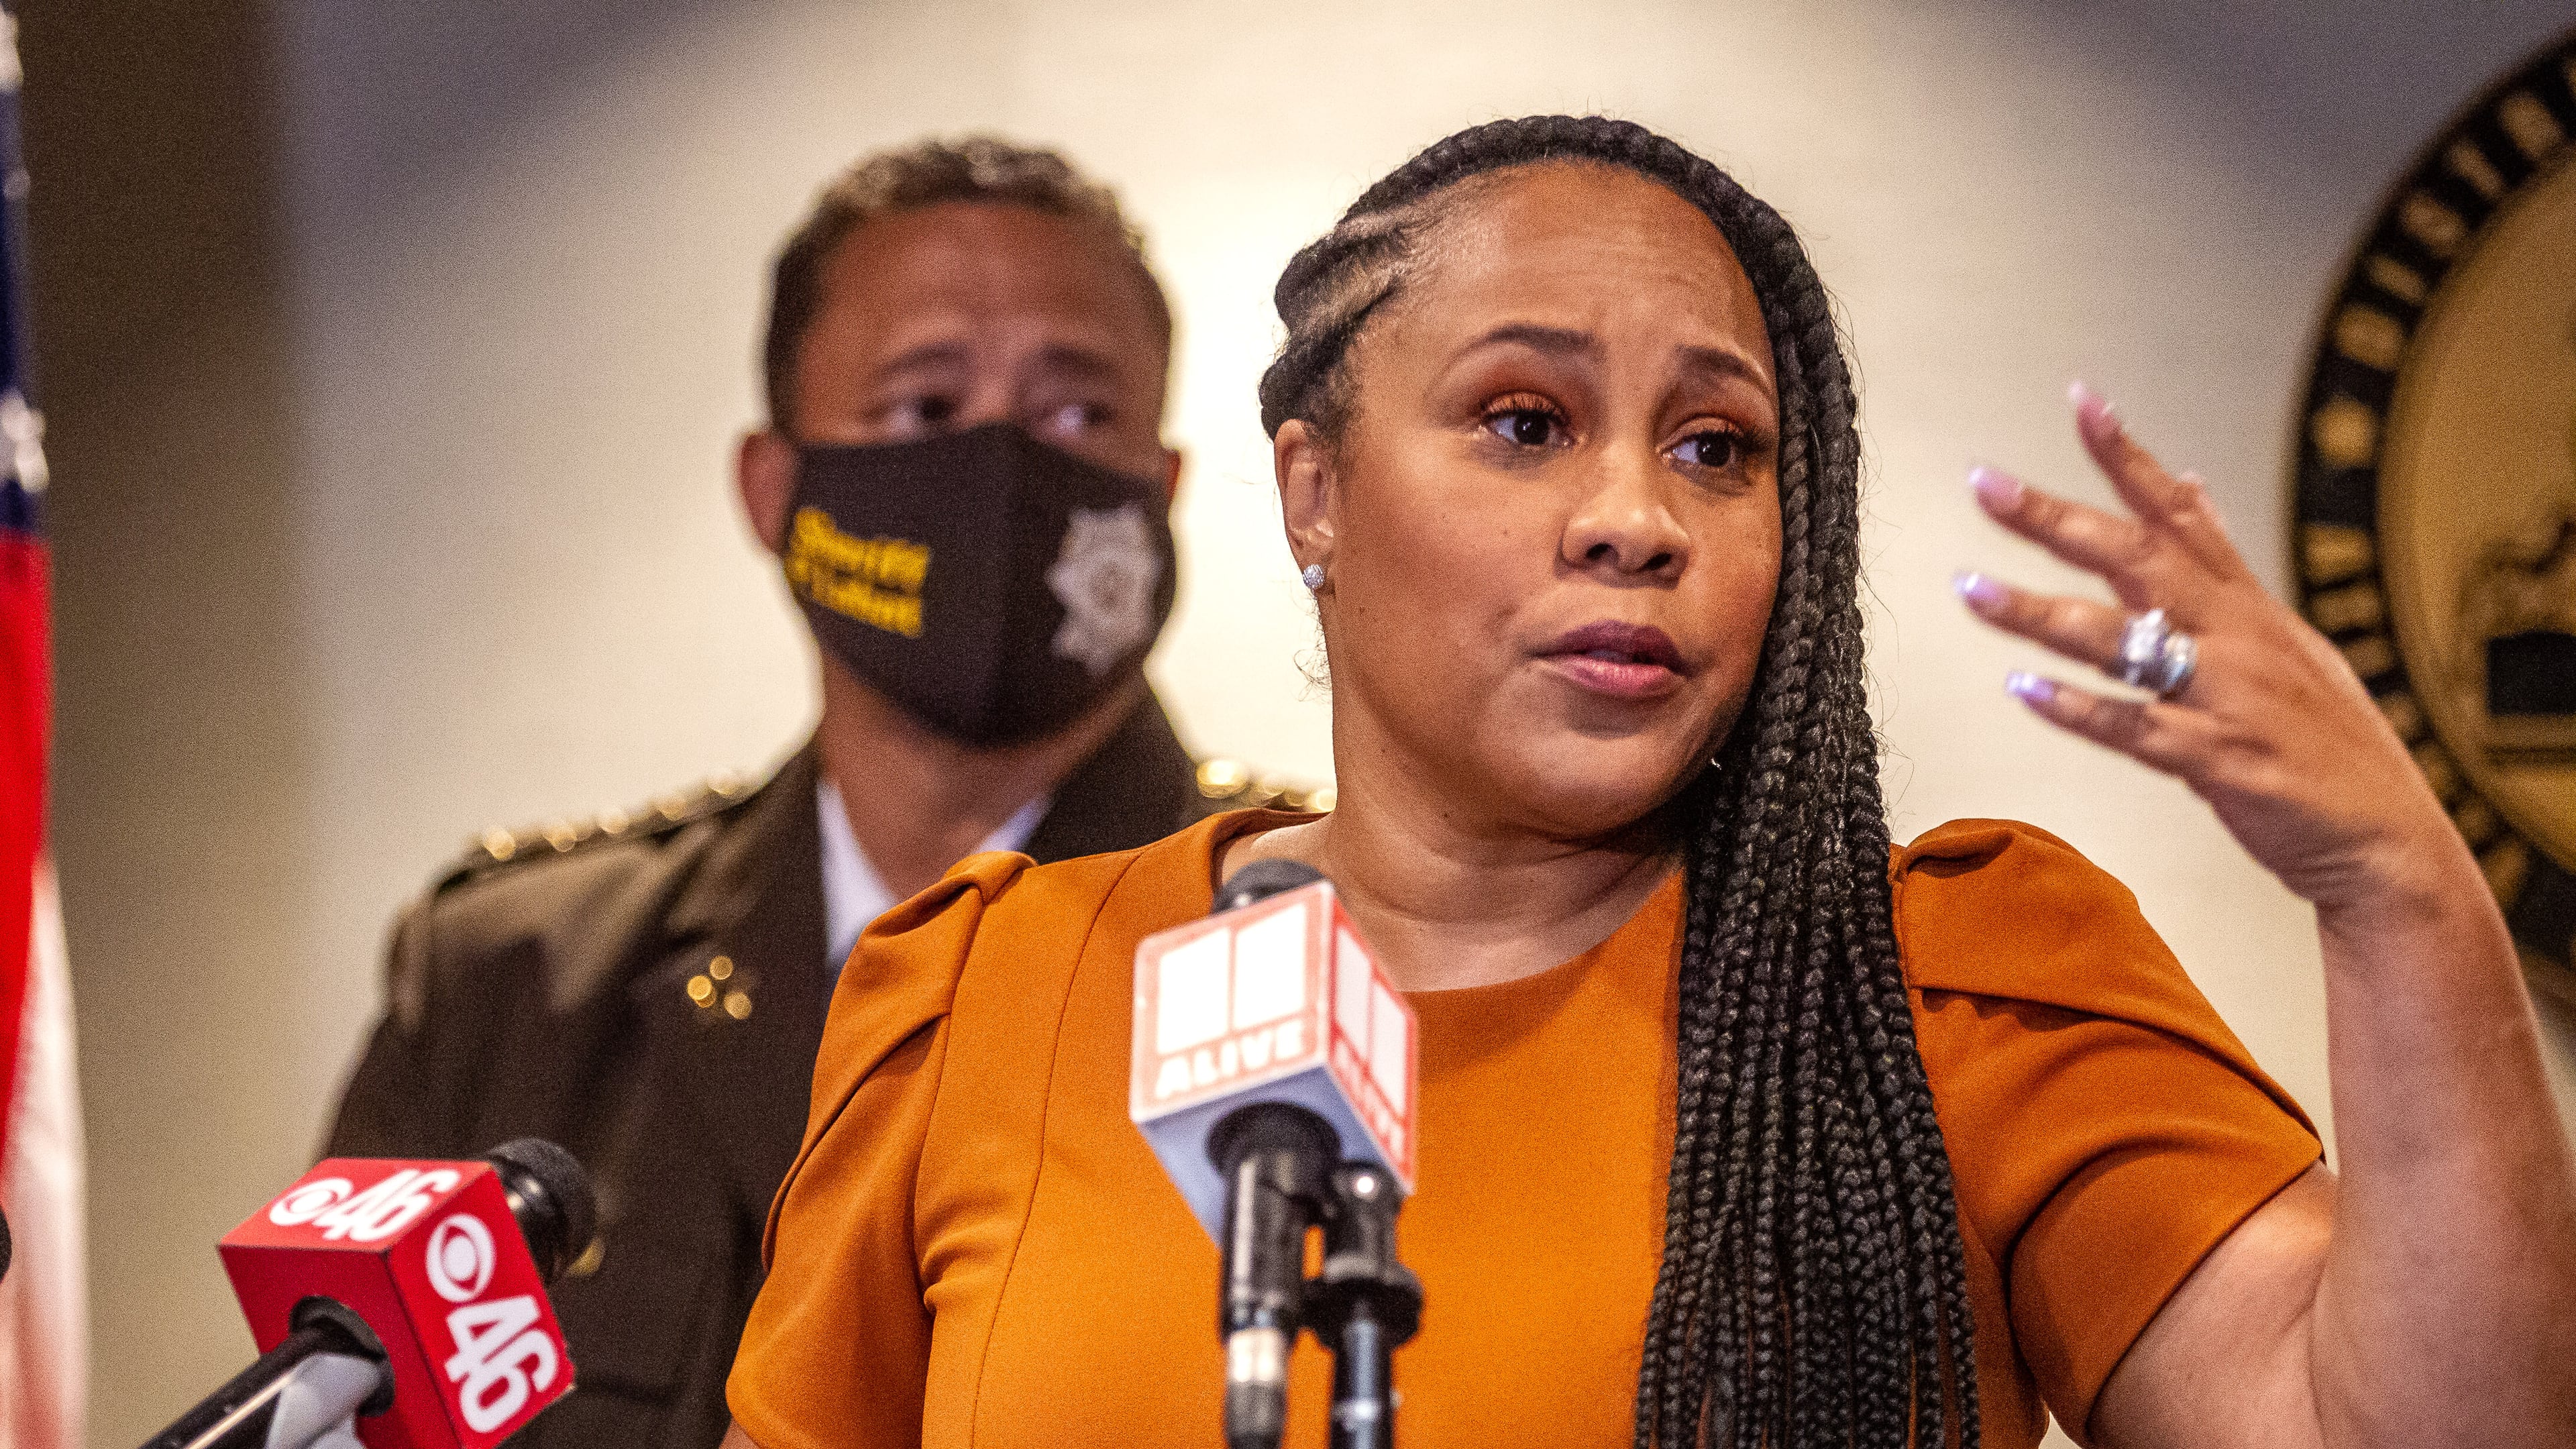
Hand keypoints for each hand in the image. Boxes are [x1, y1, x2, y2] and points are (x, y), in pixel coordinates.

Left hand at [1956, 384, 2464, 914]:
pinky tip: (2022, 689)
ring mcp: (2227, 697)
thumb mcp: (2286, 640)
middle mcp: (2236, 638)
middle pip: (2136, 558)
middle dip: (2056, 518)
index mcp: (2248, 607)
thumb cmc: (2321, 742)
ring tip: (1970, 589)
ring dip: (2038, 611)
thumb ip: (2224, 569)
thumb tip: (2189, 486)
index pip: (2181, 512)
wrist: (2384, 840)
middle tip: (1985, 484)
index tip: (2082, 400)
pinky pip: (2134, 726)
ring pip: (2120, 639)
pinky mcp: (2219, 761)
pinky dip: (2076, 707)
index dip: (2130, 456)